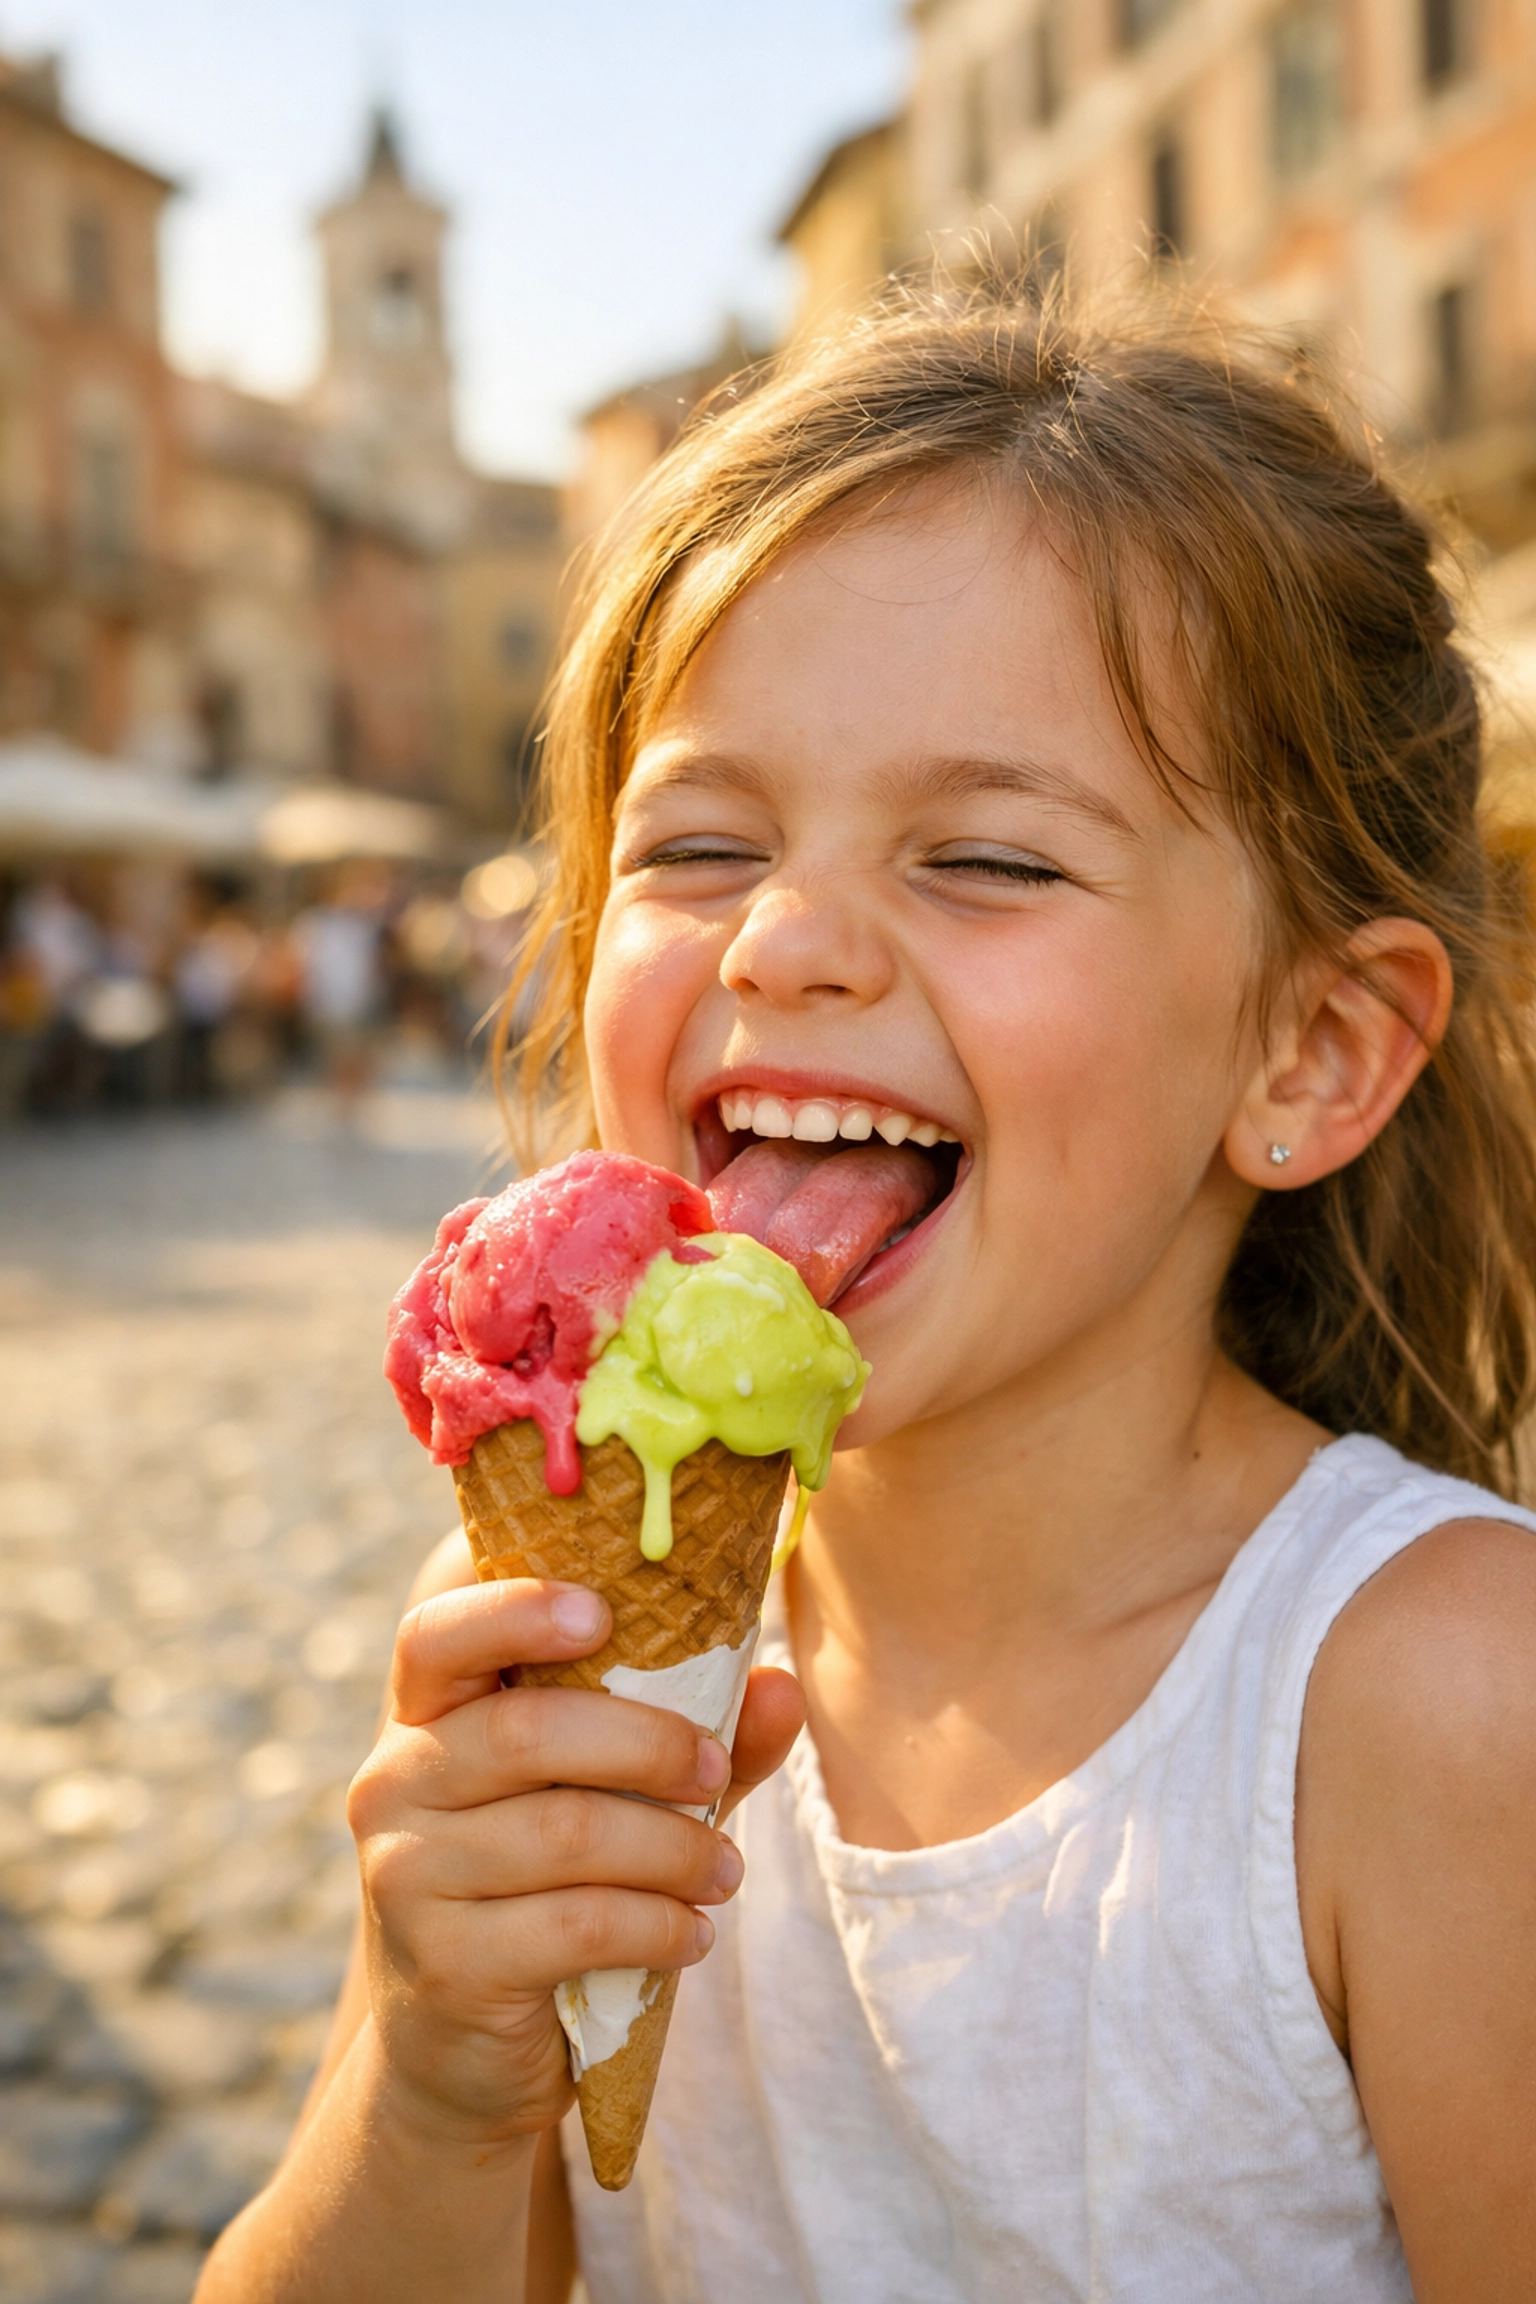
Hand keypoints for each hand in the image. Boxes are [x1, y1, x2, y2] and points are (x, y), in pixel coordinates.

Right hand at [346, 1576, 803, 2146]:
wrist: (459, 2056)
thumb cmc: (542, 1891)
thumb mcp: (610, 1800)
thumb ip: (693, 1737)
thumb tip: (780, 1687)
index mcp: (423, 1717)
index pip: (437, 1635)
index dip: (515, 1609)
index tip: (604, 1613)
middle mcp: (393, 1784)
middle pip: (527, 1732)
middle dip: (647, 1745)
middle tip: (714, 1770)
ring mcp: (405, 1878)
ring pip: (566, 1834)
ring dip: (674, 1850)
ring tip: (726, 1871)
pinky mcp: (446, 1965)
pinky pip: (577, 1925)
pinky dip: (658, 1925)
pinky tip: (692, 1934)